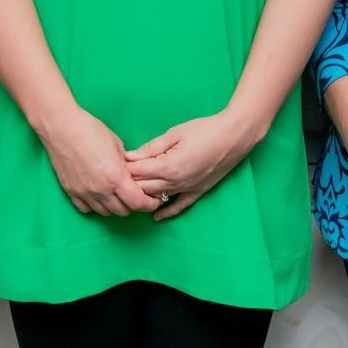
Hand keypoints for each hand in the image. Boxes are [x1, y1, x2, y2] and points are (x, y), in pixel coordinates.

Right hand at [37, 106, 157, 216]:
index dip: (149, 204)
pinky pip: (87, 209)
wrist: (61, 127)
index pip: (138, 202)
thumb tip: (131, 175)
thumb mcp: (118, 145)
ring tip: (118, 195)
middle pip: (123, 211)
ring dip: (115, 206)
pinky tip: (100, 195)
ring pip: (106, 212)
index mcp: (115, 178)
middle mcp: (101, 190)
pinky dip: (97, 206)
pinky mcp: (71, 192)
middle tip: (137, 195)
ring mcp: (84, 193)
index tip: (154, 200)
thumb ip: (126, 165)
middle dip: (134, 205)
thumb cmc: (90, 130)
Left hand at [125, 112, 257, 220]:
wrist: (233, 136)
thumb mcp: (174, 134)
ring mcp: (187, 189)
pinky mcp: (197, 191)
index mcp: (167, 166)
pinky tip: (155, 216)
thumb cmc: (205, 130)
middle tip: (118, 176)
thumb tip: (130, 156)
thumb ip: (151, 148)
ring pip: (157, 197)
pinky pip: (179, 206)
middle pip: (143, 187)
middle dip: (129, 182)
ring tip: (129, 191)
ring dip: (143, 194)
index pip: (137, 172)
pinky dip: (166, 212)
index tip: (114, 163)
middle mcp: (175, 182)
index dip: (124, 168)